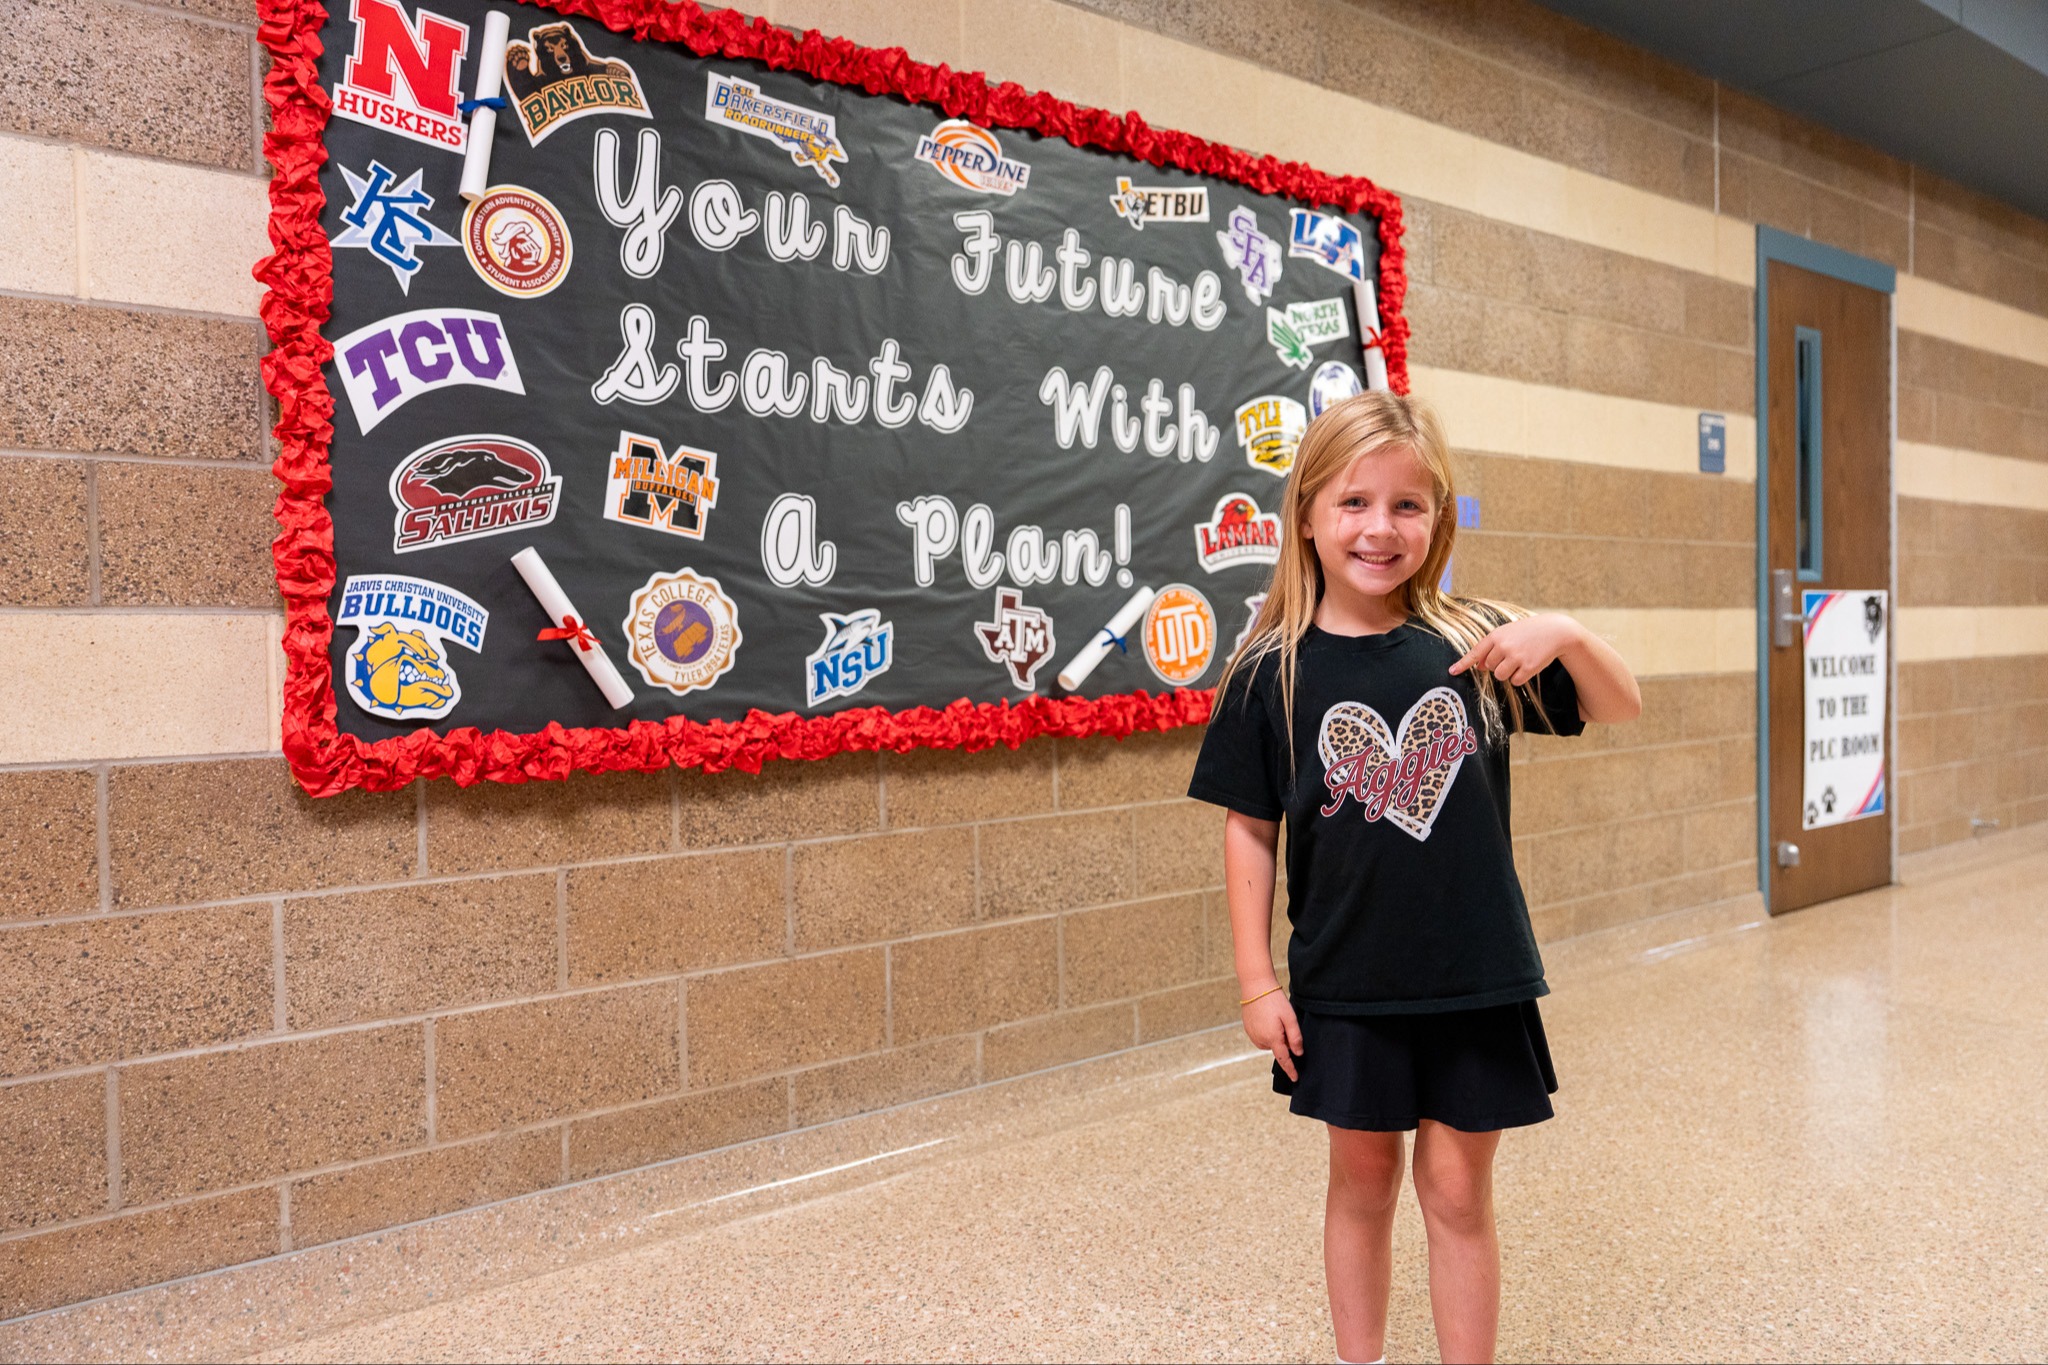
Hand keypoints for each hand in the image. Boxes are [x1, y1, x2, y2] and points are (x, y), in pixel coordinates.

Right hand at [1242, 987, 1302, 1080]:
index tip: (1295, 1079)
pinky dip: (1266, 1031)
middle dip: (1284, 1041)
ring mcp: (1252, 1034)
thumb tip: (1298, 1053)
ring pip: (1269, 1042)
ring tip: (1275, 1017)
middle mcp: (1260, 1040)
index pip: (1284, 1059)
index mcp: (1272, 1038)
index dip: (1290, 1069)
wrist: (1255, 987)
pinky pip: (1261, 1036)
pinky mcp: (1248, 1029)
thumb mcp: (1290, 1018)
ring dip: (1275, 1036)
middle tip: (1285, 1022)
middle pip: (1277, 1048)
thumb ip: (1295, 1037)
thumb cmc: (1274, 1000)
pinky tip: (1267, 1017)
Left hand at [1448, 613, 1583, 686]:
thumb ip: (1491, 648)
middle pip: (1488, 667)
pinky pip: (1515, 681)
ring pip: (1500, 676)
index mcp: (1496, 635)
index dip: (1463, 663)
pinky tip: (1528, 665)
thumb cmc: (1527, 632)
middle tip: (1512, 654)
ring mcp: (1516, 657)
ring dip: (1508, 672)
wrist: (1555, 631)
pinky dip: (1520, 677)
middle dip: (1497, 665)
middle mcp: (1503, 646)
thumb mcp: (1508, 634)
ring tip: (1520, 659)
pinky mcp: (1528, 667)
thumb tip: (1478, 667)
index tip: (1452, 671)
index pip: (1475, 652)